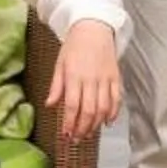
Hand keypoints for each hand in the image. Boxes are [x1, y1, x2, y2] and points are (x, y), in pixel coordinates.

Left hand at [47, 20, 122, 141]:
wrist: (94, 28)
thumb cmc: (74, 46)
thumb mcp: (59, 64)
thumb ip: (56, 86)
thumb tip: (49, 105)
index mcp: (74, 76)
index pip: (71, 105)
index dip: (69, 123)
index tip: (65, 134)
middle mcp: (91, 79)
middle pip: (88, 111)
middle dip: (82, 129)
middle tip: (76, 139)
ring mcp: (105, 79)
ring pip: (103, 108)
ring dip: (96, 125)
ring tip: (88, 134)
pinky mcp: (116, 78)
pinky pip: (116, 100)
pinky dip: (113, 113)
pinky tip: (106, 122)